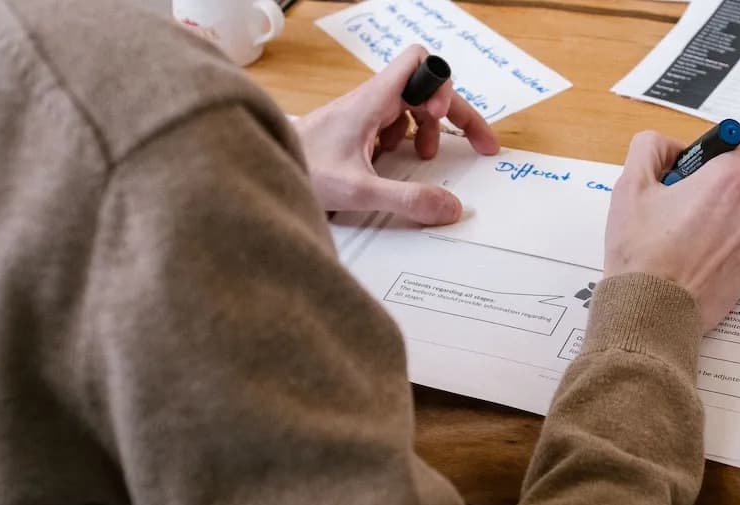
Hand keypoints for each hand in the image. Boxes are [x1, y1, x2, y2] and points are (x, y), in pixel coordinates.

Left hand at [296, 45, 499, 224]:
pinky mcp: (356, 129)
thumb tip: (449, 206)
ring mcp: (363, 113)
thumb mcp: (358, 191)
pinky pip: (393, 124)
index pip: (419, 63)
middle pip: (425, 88)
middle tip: (478, 143)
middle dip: (453, 114)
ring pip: (411, 106)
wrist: (262, 166)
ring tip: (424, 156)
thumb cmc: (300, 168)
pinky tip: (394, 162)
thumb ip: (406, 199)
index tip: (444, 119)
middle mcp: (370, 101)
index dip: (442, 87)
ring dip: (427, 129)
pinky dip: (405, 141)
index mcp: (372, 100)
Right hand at [604, 131, 739, 331]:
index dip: (732, 149)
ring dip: (722, 220)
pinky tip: (694, 261)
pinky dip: (725, 248)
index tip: (708, 163)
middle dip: (716, 189)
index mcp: (727, 180)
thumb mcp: (629, 187)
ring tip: (684, 240)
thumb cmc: (641, 252)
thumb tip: (667, 145)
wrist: (652, 311)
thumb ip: (649, 149)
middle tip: (680, 207)